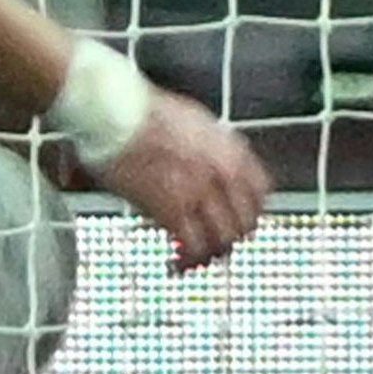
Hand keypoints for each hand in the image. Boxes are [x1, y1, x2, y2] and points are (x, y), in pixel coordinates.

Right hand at [95, 88, 271, 274]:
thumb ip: (212, 147)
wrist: (111, 109)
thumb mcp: (192, 121)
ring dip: (208, 255)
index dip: (249, 213)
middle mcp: (223, 172)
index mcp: (230, 149)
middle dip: (229, 239)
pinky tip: (175, 264)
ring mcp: (200, 192)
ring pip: (222, 241)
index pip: (261, 194)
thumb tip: (214, 165)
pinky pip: (192, 248)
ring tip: (191, 259)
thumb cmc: (140, 110)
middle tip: (212, 247)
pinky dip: (186, 261)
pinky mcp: (173, 209)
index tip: (236, 223)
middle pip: (244, 224)